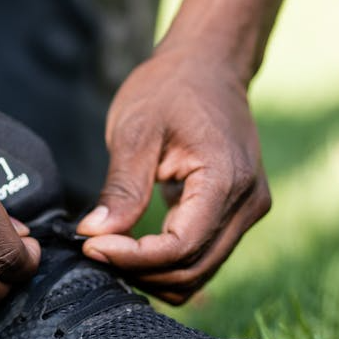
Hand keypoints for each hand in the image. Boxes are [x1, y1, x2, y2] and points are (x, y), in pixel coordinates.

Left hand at [76, 45, 270, 303]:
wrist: (208, 65)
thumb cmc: (170, 88)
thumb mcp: (135, 130)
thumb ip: (121, 187)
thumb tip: (94, 234)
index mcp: (226, 179)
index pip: (181, 246)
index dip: (134, 257)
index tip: (91, 246)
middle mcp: (248, 202)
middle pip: (192, 268)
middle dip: (139, 270)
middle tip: (93, 249)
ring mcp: (248, 210)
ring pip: (199, 271)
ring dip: (152, 273)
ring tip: (109, 249)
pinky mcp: (237, 214)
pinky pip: (202, 256)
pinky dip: (167, 263)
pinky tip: (132, 247)